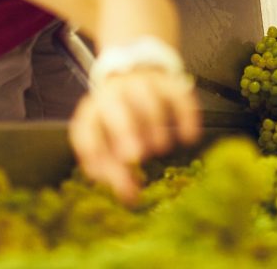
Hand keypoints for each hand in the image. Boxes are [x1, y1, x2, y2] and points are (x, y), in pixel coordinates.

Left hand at [68, 68, 200, 203]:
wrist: (135, 79)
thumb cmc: (118, 121)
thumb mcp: (109, 143)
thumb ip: (116, 171)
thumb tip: (130, 197)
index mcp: (92, 113)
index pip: (88, 132)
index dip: (96, 153)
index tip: (110, 175)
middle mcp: (113, 94)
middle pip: (116, 107)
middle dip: (125, 131)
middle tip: (136, 156)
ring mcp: (141, 84)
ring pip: (147, 97)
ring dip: (154, 123)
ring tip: (161, 149)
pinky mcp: (167, 82)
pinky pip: (177, 95)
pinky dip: (185, 116)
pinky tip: (189, 138)